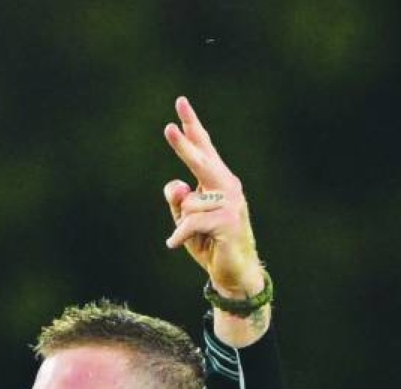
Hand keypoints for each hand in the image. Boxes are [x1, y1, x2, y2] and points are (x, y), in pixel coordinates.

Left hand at [163, 97, 263, 298]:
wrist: (234, 274)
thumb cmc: (210, 245)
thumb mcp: (186, 222)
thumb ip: (178, 203)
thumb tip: (175, 186)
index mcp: (219, 181)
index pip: (204, 149)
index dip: (192, 127)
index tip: (181, 104)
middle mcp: (228, 186)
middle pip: (200, 161)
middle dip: (183, 146)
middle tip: (167, 127)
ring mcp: (231, 203)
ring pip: (188, 204)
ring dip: (182, 224)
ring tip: (194, 238)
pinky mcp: (228, 221)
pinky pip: (189, 223)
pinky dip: (179, 236)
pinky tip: (176, 245)